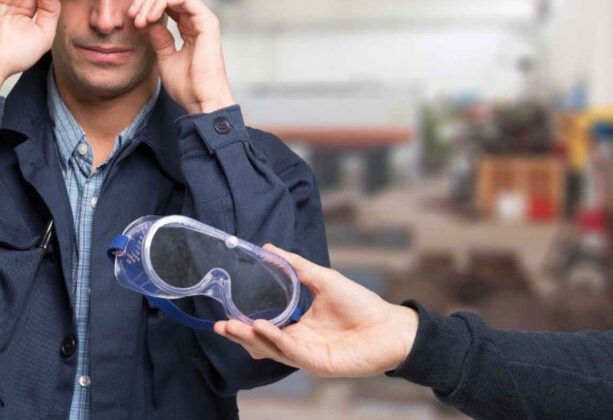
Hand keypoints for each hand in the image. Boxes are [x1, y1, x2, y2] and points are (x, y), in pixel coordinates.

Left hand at [129, 0, 234, 113]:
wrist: (201, 100)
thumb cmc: (186, 86)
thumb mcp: (165, 58)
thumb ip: (159, 39)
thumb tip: (149, 23)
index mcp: (189, 27)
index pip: (166, 3)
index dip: (146, 5)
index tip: (132, 20)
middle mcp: (197, 20)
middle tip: (131, 15)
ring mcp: (203, 19)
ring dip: (151, 1)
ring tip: (139, 19)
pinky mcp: (207, 20)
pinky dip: (162, 2)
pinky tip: (150, 17)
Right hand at [214, 245, 419, 377]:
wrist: (391, 325)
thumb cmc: (360, 304)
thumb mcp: (321, 279)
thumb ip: (294, 266)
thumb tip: (267, 247)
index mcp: (298, 329)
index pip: (264, 330)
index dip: (244, 325)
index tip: (224, 316)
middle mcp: (299, 345)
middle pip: (263, 344)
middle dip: (240, 336)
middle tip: (220, 325)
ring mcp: (309, 356)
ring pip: (274, 351)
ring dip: (253, 338)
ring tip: (234, 326)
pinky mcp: (321, 364)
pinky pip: (294, 352)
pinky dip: (277, 340)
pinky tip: (264, 327)